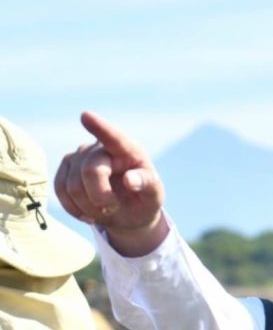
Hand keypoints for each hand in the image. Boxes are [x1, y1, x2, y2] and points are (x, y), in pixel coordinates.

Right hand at [54, 112, 166, 246]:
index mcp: (128, 151)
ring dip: (89, 208)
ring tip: (104, 210)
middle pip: (90, 171)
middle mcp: (101, 148)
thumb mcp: (154, 196)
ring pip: (72, 186)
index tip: (86, 116)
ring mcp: (80, 155)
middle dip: (100, 198)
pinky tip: (89, 213)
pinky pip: (60, 190)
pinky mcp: (66, 168)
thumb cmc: (144, 200)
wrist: (129, 212)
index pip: (114, 138)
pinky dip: (75, 209)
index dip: (100, 128)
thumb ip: (148, 185)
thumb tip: (130, 179)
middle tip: (113, 208)